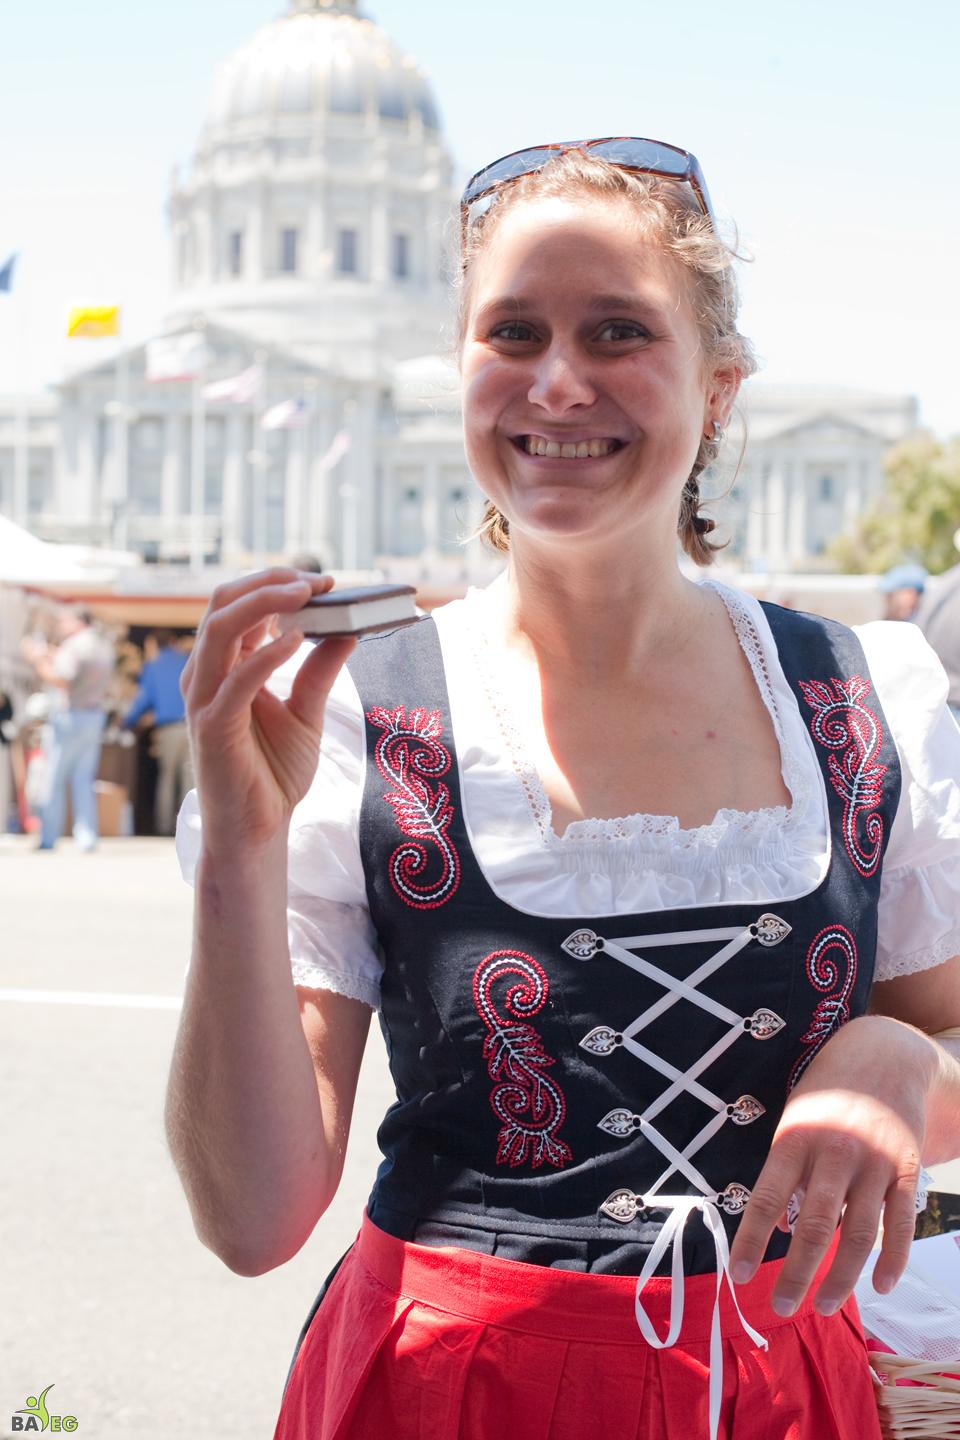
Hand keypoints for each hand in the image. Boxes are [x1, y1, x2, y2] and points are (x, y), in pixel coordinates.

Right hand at [182, 568, 355, 856]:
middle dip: (270, 583)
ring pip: (219, 630)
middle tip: (319, 580)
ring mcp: (204, 700)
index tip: (325, 582)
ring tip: (307, 594)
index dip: (277, 584)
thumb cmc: (273, 773)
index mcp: (225, 666)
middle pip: (221, 603)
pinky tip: (296, 639)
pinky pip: (234, 681)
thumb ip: (321, 671)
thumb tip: (348, 629)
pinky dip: (264, 655)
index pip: (238, 604)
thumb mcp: (307, 713)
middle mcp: (207, 675)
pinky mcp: (212, 728)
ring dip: (264, 603)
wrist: (259, 830)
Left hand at [728, 1015, 936, 1315]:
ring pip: (857, 1233)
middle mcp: (833, 1152)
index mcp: (794, 1138)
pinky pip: (900, 1223)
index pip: (766, 1198)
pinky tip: (880, 1285)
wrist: (885, 1055)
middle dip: (795, 1273)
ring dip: (841, 1276)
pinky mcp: (906, 1169)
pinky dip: (892, 1259)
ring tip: (823, 1305)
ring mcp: (873, 1162)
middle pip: (812, 1225)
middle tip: (781, 1307)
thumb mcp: (794, 1120)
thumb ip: (786, 1171)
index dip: (752, 1240)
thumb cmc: (826, 1094)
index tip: (739, 1275)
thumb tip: (777, 1227)